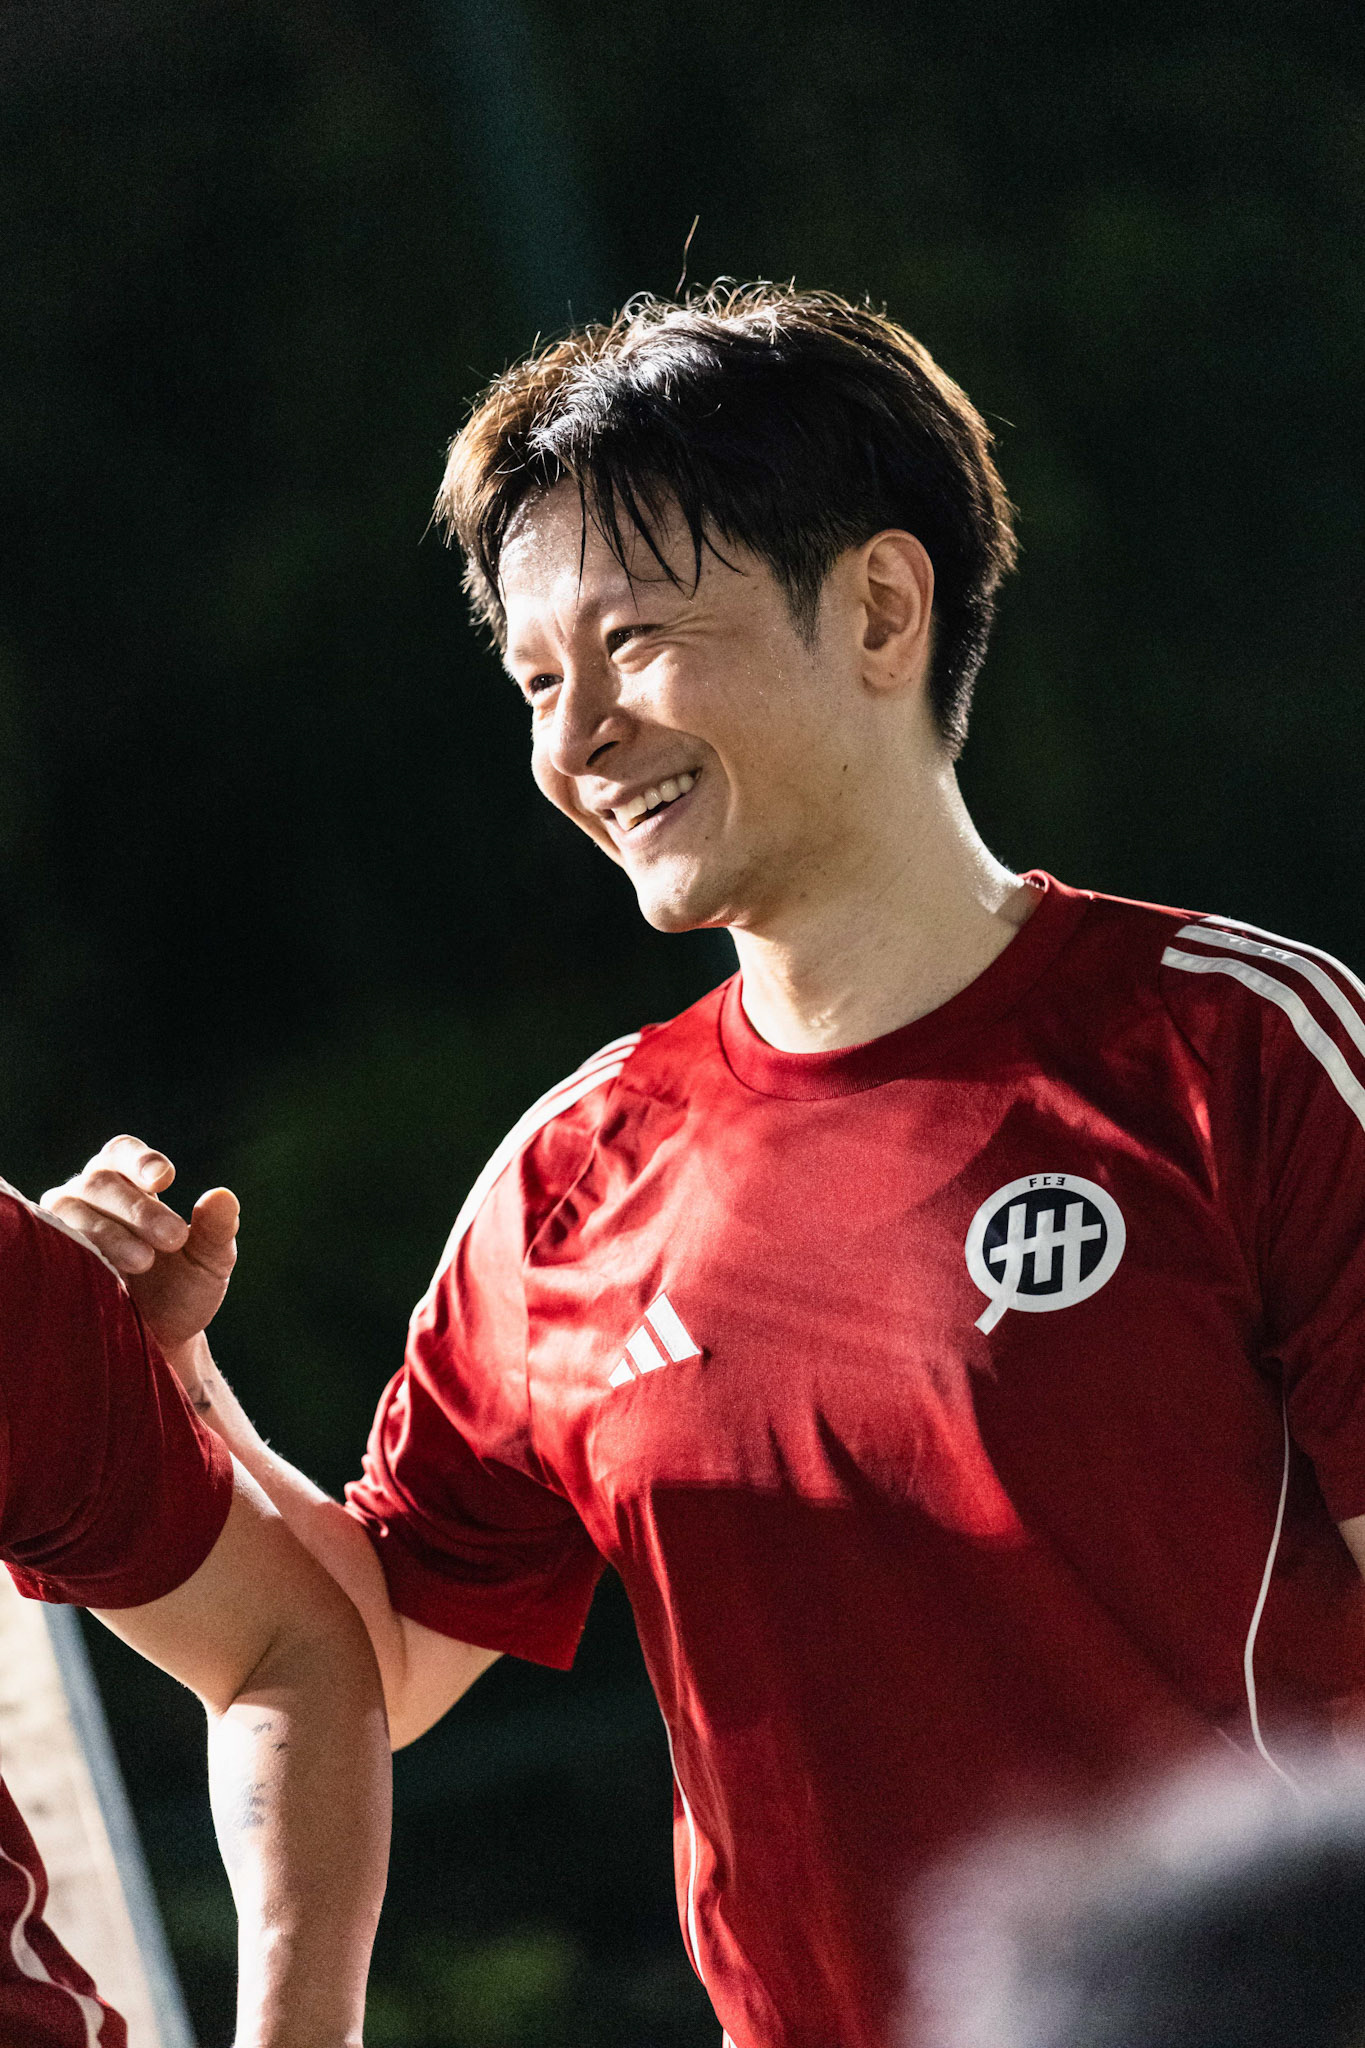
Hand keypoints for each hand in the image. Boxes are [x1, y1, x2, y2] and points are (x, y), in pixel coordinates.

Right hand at [43, 1135, 238, 1352]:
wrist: (160, 1339)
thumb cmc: (184, 1290)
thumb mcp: (210, 1262)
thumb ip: (217, 1229)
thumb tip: (223, 1196)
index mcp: (128, 1182)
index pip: (122, 1153)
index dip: (140, 1160)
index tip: (164, 1178)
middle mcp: (90, 1196)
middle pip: (102, 1182)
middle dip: (138, 1208)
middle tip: (173, 1237)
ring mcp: (65, 1226)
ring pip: (73, 1210)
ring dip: (110, 1233)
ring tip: (145, 1261)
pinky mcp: (52, 1257)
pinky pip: (53, 1244)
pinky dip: (81, 1253)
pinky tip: (108, 1271)